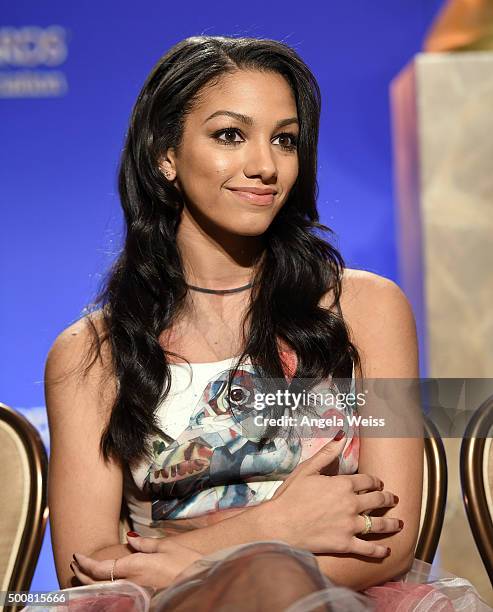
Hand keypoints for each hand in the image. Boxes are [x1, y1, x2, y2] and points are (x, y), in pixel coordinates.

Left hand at [71, 540, 202, 589]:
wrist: (199, 582)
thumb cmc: (185, 562)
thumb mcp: (166, 546)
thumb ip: (145, 544)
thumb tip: (131, 541)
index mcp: (133, 567)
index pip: (100, 568)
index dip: (85, 563)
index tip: (77, 555)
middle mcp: (130, 583)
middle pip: (97, 583)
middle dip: (83, 574)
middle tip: (75, 563)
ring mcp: (135, 594)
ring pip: (104, 592)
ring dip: (90, 584)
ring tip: (83, 574)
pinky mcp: (141, 599)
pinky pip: (116, 597)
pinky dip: (104, 592)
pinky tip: (102, 588)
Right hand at [267, 432, 400, 557]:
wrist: (280, 525)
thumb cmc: (290, 496)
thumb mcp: (307, 470)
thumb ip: (326, 454)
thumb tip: (341, 436)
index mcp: (343, 484)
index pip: (367, 480)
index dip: (375, 481)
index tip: (378, 483)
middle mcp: (351, 504)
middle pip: (377, 500)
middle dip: (388, 498)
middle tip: (394, 499)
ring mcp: (350, 525)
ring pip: (379, 524)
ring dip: (391, 523)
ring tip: (398, 523)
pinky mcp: (346, 544)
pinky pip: (369, 548)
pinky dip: (380, 550)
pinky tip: (387, 550)